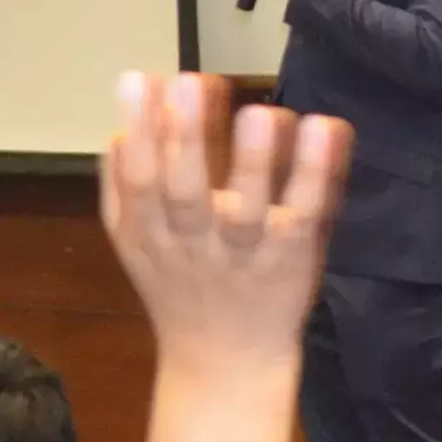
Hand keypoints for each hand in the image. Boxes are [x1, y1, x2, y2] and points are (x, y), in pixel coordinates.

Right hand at [95, 74, 344, 425]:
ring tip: (258, 113)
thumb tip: (117, 129)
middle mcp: (195, 243)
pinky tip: (324, 130)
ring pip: (249, 207)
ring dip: (254, 161)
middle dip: (183, 138)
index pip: (138, 180)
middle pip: (184, 192)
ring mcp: (248, 252)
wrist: (226, 362)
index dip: (136, 130)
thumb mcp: (133, 244)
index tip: (139, 78)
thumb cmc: (178, 289)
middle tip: (188, 81)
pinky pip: (308, 213)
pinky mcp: (295, 256)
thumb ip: (121, 189)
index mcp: (149, 234)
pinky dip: (318, 174)